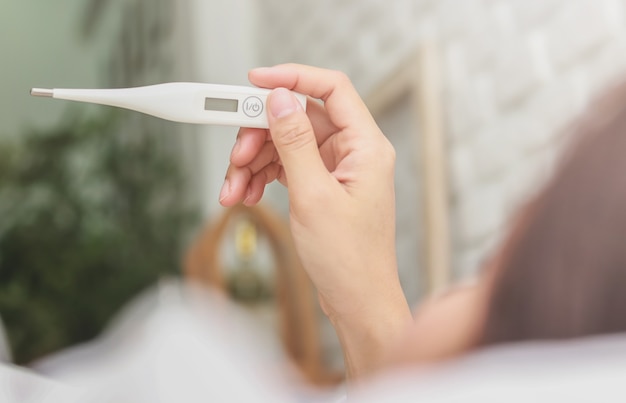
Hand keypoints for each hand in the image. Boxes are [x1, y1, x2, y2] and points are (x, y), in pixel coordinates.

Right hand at [220, 64, 410, 377]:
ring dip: (254, 162)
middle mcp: (353, 152)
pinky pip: (286, 167)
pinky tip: (245, 195)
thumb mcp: (314, 196)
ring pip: (286, 145)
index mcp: (365, 146)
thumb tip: (281, 100)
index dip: (293, 78)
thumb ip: (295, 143)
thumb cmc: (348, 259)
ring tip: (233, 190)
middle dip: (260, 136)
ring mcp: (337, 170)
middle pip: (298, 119)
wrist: (356, 300)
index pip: (331, 89)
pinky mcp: (322, 186)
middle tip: (236, 158)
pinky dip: (262, 177)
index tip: (255, 82)